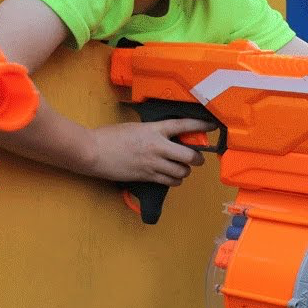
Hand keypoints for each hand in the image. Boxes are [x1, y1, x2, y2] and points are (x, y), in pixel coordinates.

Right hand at [85, 118, 213, 183]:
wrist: (94, 152)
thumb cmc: (110, 136)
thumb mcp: (135, 127)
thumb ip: (153, 131)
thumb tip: (166, 135)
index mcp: (154, 129)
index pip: (184, 126)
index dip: (201, 126)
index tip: (212, 126)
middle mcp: (158, 146)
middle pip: (189, 156)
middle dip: (197, 159)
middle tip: (197, 159)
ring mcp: (153, 163)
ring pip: (182, 172)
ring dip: (185, 171)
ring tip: (181, 169)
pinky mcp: (147, 177)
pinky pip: (170, 181)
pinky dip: (175, 180)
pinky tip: (172, 177)